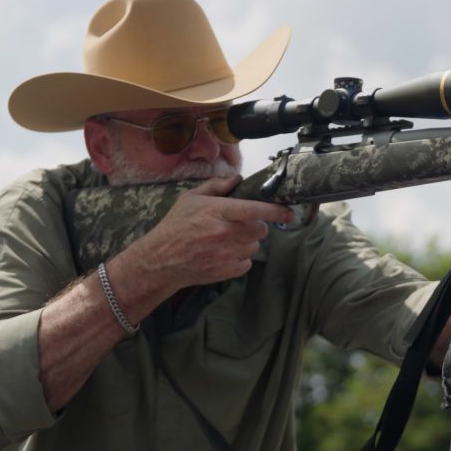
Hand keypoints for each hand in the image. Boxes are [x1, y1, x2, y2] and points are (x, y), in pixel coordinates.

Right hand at [129, 175, 294, 290]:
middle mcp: (225, 233)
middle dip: (256, 225)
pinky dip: (240, 257)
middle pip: (260, 229)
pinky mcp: (227, 271)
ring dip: (247, 242)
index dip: (275, 210)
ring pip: (254, 246)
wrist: (162, 260)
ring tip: (227, 240)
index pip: (254, 210)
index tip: (289, 211)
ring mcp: (227, 254)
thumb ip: (217, 187)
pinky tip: (224, 253)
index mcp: (218, 212)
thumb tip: (238, 179)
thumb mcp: (191, 199)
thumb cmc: (176, 226)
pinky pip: (247, 262)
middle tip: (240, 224)